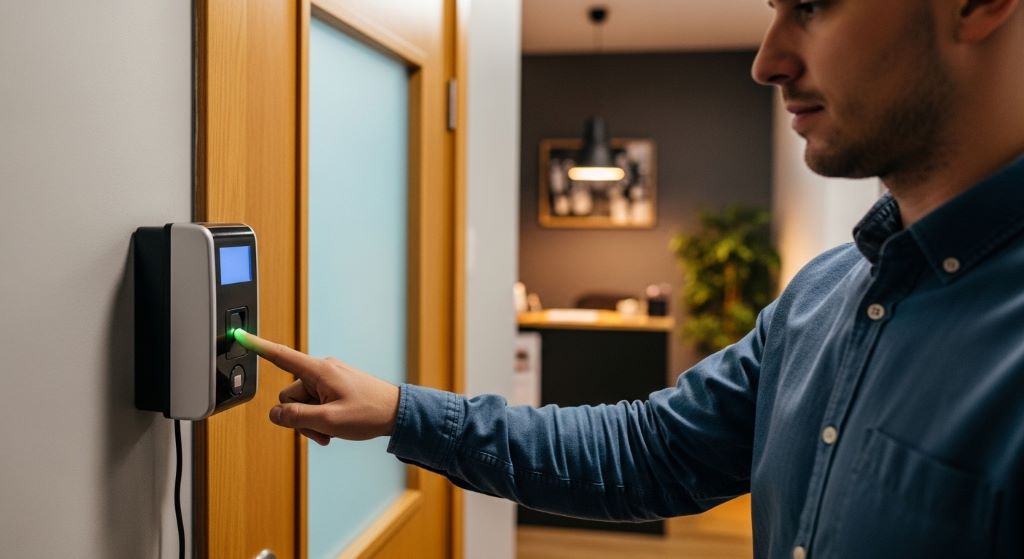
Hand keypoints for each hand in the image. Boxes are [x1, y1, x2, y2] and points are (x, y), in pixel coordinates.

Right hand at [235, 330, 399, 445]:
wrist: (397, 413)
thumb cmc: (369, 413)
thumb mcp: (329, 421)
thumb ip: (297, 418)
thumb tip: (275, 413)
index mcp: (319, 371)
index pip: (281, 356)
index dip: (258, 347)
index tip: (239, 335)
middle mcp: (321, 371)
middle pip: (290, 395)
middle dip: (299, 417)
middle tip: (323, 430)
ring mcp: (328, 379)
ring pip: (302, 404)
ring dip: (312, 422)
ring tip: (333, 431)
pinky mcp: (334, 388)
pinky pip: (315, 405)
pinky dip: (320, 419)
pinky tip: (335, 429)